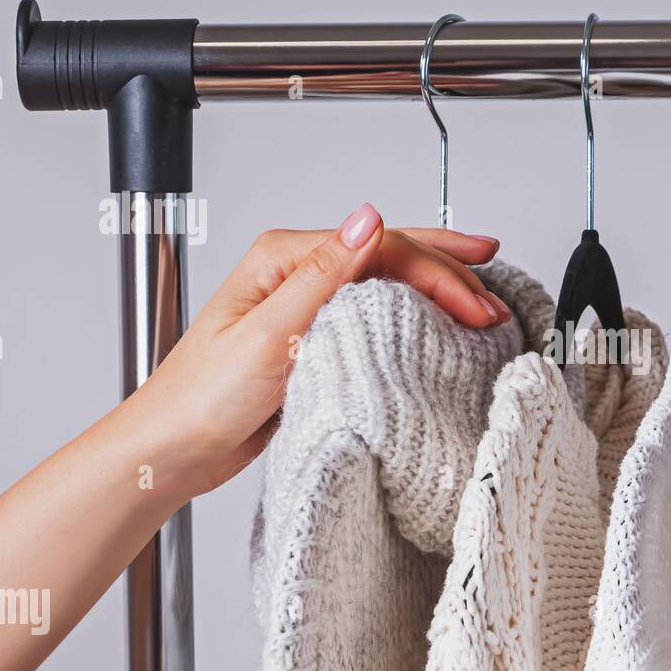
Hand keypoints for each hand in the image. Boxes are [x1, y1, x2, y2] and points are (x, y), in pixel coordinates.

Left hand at [131, 202, 507, 498]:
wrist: (174, 451)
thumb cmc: (201, 398)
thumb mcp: (266, 334)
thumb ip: (322, 276)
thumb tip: (368, 219)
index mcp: (285, 258)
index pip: (382, 249)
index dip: (438, 271)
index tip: (476, 303)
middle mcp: (298, 274)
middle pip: (392, 256)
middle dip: (451, 272)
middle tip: (496, 297)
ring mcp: (308, 306)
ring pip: (390, 285)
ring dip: (439, 293)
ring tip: (484, 306)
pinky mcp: (314, 340)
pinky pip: (377, 318)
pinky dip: (416, 318)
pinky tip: (440, 327)